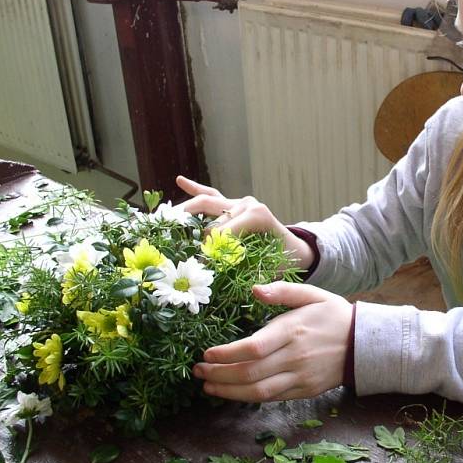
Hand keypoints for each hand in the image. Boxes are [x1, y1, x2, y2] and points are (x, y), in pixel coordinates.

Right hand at [175, 176, 314, 269]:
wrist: (297, 248)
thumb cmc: (285, 260)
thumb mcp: (271, 269)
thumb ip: (249, 275)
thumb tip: (224, 282)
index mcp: (257, 216)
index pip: (222, 230)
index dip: (208, 248)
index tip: (197, 263)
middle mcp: (247, 204)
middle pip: (210, 216)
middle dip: (192, 232)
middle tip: (173, 244)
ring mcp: (239, 202)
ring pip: (207, 202)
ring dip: (185, 211)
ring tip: (164, 220)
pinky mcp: (233, 204)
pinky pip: (212, 193)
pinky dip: (195, 187)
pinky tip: (180, 180)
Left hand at [192, 282, 352, 401]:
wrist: (363, 344)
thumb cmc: (333, 315)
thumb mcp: (312, 294)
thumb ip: (283, 291)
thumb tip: (255, 289)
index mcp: (293, 330)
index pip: (254, 348)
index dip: (227, 354)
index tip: (207, 353)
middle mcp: (294, 357)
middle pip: (250, 373)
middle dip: (220, 374)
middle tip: (198, 370)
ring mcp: (299, 377)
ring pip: (258, 391)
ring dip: (228, 391)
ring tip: (208, 385)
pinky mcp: (303, 391)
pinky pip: (270, 398)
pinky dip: (247, 398)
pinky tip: (231, 392)